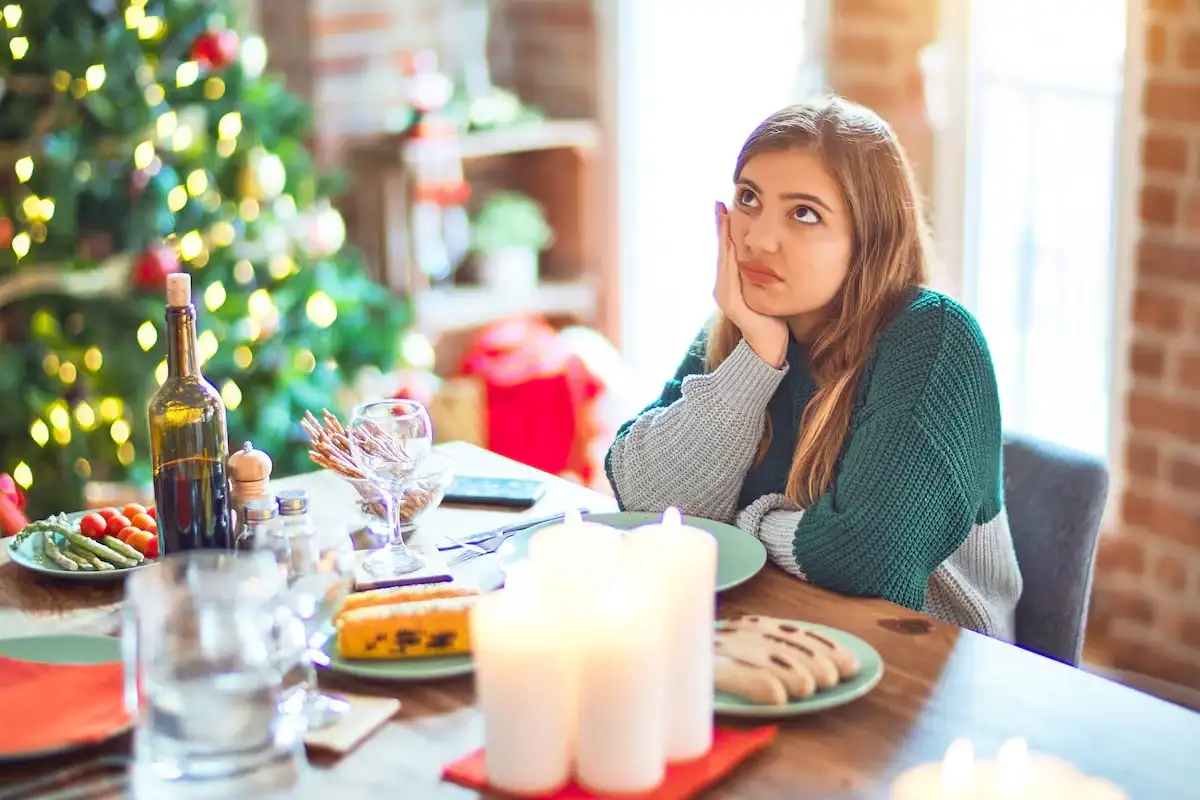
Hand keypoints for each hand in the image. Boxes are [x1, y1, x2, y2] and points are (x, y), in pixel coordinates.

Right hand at [713, 201, 788, 368]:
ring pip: (723, 259)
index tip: (725, 208)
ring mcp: (724, 295)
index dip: (725, 231)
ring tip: (722, 217)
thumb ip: (763, 276)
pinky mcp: (731, 303)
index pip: (727, 251)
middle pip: (722, 251)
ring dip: (722, 237)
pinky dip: (728, 257)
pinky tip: (729, 243)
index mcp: (730, 284)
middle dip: (720, 228)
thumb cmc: (772, 320)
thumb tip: (770, 256)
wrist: (769, 348)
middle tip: (719, 205)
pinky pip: (729, 274)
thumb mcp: (766, 291)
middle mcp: (722, 288)